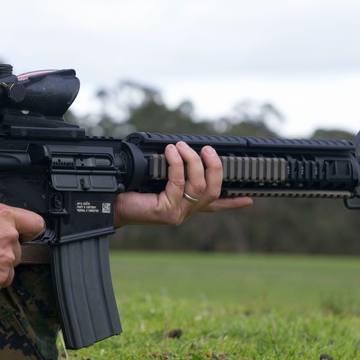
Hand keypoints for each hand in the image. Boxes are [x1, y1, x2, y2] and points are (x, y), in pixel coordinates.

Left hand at [114, 141, 252, 227]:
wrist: (109, 204)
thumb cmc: (128, 190)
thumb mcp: (155, 178)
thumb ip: (171, 170)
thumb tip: (181, 148)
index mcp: (185, 205)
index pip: (214, 205)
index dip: (233, 203)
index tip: (250, 200)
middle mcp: (184, 211)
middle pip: (213, 190)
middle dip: (214, 166)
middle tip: (206, 149)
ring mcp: (177, 213)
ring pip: (199, 186)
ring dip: (193, 161)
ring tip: (182, 146)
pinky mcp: (166, 212)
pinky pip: (178, 183)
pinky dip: (177, 164)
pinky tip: (171, 152)